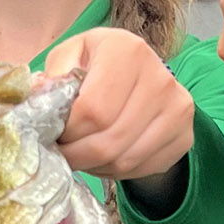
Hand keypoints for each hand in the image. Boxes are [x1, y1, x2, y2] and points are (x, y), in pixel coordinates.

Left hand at [46, 26, 193, 180]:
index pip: (93, 111)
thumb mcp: (70, 57)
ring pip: (124, 161)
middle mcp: (160, 78)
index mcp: (128, 51)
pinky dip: (116, 171)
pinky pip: (142, 169)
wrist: (141, 74)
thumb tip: (38, 103)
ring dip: (94, 166)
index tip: (54, 135)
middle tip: (62, 154)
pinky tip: (104, 157)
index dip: (67, 133)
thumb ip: (52, 79)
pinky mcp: (185, 136)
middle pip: (109, 141)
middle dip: (77, 155)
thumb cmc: (97, 64)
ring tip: (81, 154)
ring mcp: (178, 109)